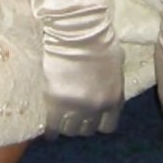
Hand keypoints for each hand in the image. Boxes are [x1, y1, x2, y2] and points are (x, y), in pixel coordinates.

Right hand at [42, 19, 124, 137]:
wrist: (78, 31)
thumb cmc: (99, 39)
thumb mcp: (115, 62)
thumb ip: (112, 79)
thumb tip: (107, 81)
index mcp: (114, 98)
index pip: (108, 126)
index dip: (97, 123)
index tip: (89, 119)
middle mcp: (98, 107)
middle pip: (88, 130)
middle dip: (81, 124)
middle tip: (71, 117)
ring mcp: (77, 107)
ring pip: (70, 130)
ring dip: (65, 127)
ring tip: (58, 122)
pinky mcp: (56, 102)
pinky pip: (53, 126)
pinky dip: (50, 131)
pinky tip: (47, 131)